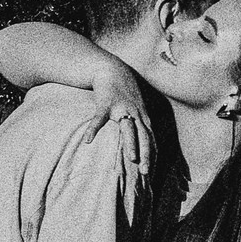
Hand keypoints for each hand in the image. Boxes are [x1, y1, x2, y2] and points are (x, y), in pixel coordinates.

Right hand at [84, 55, 155, 185]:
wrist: (112, 69)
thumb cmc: (125, 92)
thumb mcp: (137, 107)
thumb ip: (140, 123)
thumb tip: (142, 141)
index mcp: (143, 117)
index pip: (151, 139)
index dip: (153, 154)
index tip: (153, 171)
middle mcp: (136, 114)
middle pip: (144, 136)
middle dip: (147, 154)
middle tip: (146, 171)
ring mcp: (121, 108)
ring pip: (128, 128)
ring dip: (131, 143)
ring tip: (131, 159)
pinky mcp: (106, 103)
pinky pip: (99, 118)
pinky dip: (93, 129)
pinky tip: (88, 141)